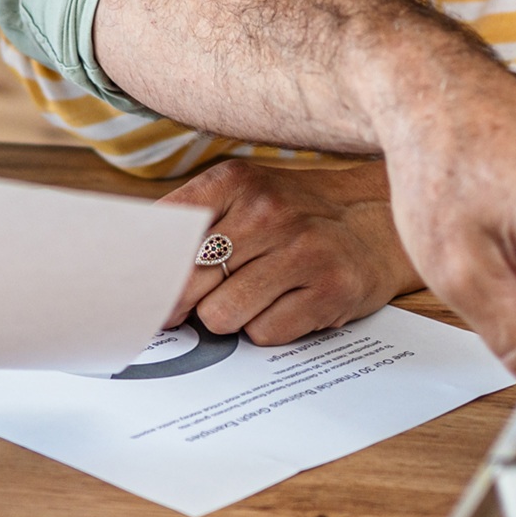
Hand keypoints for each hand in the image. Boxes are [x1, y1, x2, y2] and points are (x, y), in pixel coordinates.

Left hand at [160, 160, 420, 345]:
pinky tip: (287, 304)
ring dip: (230, 317)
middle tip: (197, 303)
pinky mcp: (330, 291)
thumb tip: (136, 274)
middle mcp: (269, 212)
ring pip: (221, 317)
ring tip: (254, 297)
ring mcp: (302, 251)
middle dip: (185, 304)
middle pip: (188, 284)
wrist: (379, 220)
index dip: (148, 272)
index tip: (139, 291)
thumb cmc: (294, 216)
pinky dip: (267, 328)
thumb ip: (191, 225)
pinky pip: (263, 334)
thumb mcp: (243, 198)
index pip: (166, 234)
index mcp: (237, 182)